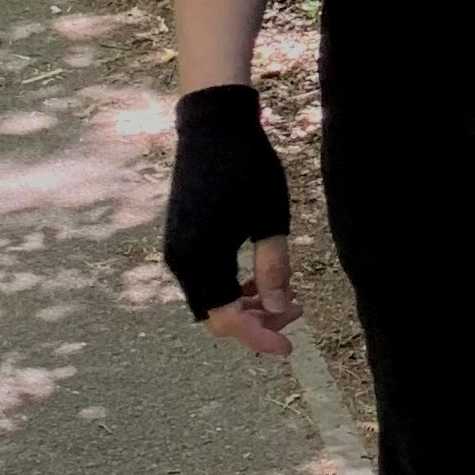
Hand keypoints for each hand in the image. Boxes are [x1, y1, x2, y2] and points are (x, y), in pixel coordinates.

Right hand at [163, 84, 296, 358]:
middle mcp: (180, 260)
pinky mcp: (183, 240)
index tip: (290, 348)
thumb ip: (274, 266)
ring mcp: (178, 250)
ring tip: (287, 295)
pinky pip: (207, 280)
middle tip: (297, 310)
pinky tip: (262, 279)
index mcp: (199, 257)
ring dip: (246, 305)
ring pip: (211, 299)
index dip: (258, 337)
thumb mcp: (269, 217)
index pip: (226, 319)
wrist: (214, 125)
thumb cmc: (247, 166)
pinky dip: (234, 288)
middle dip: (255, 322)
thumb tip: (279, 308)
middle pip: (216, 315)